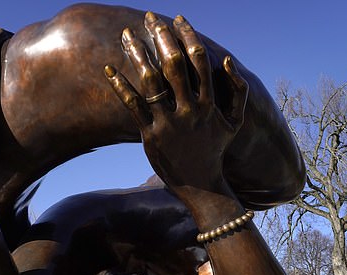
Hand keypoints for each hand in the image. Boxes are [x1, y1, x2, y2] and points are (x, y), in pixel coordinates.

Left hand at [104, 13, 247, 192]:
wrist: (201, 184)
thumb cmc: (215, 149)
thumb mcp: (234, 122)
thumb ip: (238, 90)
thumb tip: (225, 59)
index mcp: (209, 103)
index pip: (199, 59)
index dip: (188, 35)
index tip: (178, 18)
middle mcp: (189, 109)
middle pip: (174, 63)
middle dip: (162, 36)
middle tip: (150, 17)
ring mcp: (169, 122)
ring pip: (151, 80)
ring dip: (137, 53)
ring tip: (125, 34)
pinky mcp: (150, 134)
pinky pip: (132, 105)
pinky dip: (120, 86)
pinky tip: (108, 69)